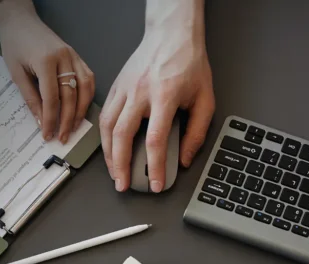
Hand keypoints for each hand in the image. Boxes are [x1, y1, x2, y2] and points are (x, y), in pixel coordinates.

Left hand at [0, 0, 94, 143]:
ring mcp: (73, 56)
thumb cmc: (14, 45)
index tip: (48, 135)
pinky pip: (88, 78)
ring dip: (81, 111)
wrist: (20, 21)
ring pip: (85, 88)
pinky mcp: (77, 56)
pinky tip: (82, 108)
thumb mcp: (16, 73)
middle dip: (67, 120)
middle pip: (71, 96)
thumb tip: (41, 120)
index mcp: (46, 62)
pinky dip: (88, 95)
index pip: (52, 99)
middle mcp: (64, 59)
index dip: (50, 120)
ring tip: (75, 127)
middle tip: (63, 137)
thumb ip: (30, 97)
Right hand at [100, 1, 213, 192]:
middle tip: (124, 185)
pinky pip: (104, 115)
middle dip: (121, 166)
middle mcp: (140, 92)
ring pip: (107, 127)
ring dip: (108, 154)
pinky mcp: (116, 86)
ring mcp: (125, 88)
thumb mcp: (205, 99)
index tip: (155, 183)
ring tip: (114, 172)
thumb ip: (196, 132)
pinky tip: (109, 149)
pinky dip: (104, 136)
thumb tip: (185, 159)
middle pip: (122, 136)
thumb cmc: (188, 64)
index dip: (155, 166)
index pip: (155, 140)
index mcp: (165, 96)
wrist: (172, 34)